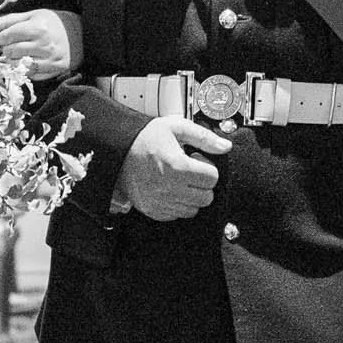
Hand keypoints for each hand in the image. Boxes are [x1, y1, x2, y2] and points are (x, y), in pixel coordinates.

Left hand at [0, 8, 82, 81]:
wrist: (81, 34)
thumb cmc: (54, 22)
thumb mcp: (33, 15)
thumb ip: (10, 20)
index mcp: (38, 28)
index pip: (8, 36)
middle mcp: (44, 45)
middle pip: (11, 52)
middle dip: (4, 49)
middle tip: (6, 46)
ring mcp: (49, 59)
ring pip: (19, 65)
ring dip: (12, 60)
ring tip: (15, 54)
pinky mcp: (54, 70)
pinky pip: (31, 74)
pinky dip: (24, 69)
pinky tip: (26, 61)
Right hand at [116, 115, 230, 221]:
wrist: (118, 150)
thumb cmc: (146, 138)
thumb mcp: (176, 128)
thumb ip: (204, 137)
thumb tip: (225, 147)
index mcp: (177, 167)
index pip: (212, 178)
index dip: (208, 167)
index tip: (196, 160)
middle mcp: (169, 188)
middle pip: (206, 197)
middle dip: (202, 183)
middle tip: (189, 170)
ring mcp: (160, 202)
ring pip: (194, 209)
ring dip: (191, 196)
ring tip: (178, 180)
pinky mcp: (153, 210)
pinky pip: (177, 215)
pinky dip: (178, 204)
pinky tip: (169, 189)